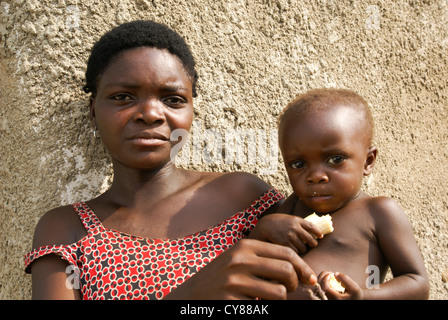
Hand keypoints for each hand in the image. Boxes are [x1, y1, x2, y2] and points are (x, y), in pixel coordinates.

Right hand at [165, 239, 316, 299]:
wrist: (191, 296)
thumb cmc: (221, 278)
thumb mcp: (238, 260)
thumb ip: (263, 259)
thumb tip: (299, 269)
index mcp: (244, 246)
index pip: (285, 252)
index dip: (303, 266)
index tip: (310, 278)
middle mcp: (240, 260)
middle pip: (286, 271)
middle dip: (293, 284)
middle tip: (287, 290)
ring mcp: (235, 280)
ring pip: (279, 292)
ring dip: (279, 299)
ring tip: (266, 298)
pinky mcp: (231, 299)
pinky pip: (264, 306)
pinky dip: (262, 306)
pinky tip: (250, 303)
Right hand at [249, 214, 322, 253]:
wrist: (264, 225)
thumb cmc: (278, 222)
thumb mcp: (289, 219)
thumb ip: (299, 224)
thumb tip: (313, 231)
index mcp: (297, 220)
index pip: (312, 226)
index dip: (318, 232)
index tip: (321, 236)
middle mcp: (295, 227)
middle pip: (310, 239)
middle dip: (312, 243)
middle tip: (312, 245)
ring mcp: (290, 236)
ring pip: (303, 248)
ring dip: (302, 249)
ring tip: (298, 247)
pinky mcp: (285, 243)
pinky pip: (295, 252)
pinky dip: (294, 252)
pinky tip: (291, 249)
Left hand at [318, 271, 362, 299]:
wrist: (355, 300)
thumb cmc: (355, 295)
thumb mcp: (355, 288)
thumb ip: (346, 280)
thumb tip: (335, 273)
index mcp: (336, 299)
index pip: (325, 288)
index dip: (326, 278)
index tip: (331, 273)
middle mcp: (329, 300)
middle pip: (319, 287)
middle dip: (322, 277)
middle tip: (329, 272)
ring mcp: (326, 298)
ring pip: (317, 288)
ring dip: (321, 279)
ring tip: (329, 275)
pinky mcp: (325, 296)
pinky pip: (319, 289)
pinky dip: (321, 282)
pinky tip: (327, 279)